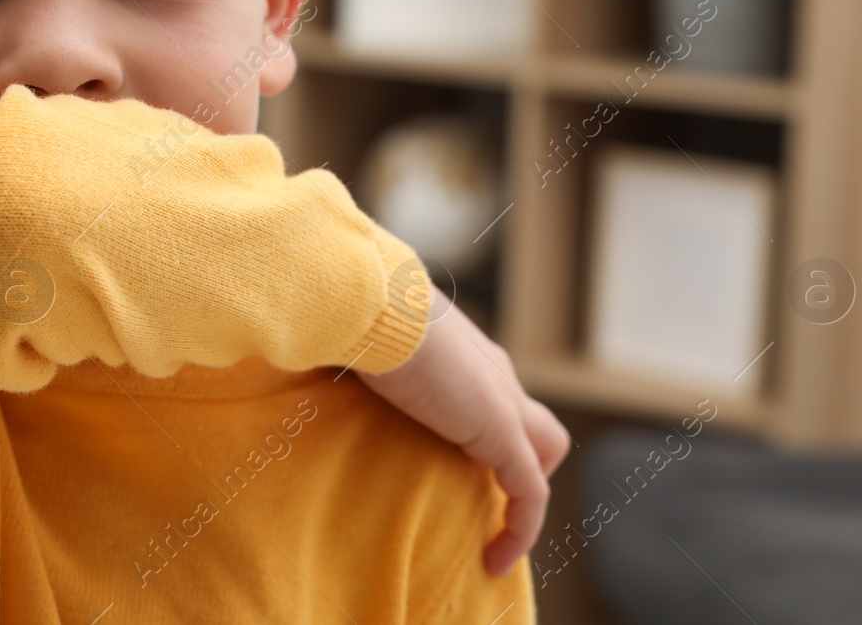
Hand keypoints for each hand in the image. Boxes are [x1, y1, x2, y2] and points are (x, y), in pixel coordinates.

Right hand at [356, 291, 569, 576]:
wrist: (370, 302)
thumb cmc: (351, 311)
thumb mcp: (357, 337)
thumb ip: (355, 354)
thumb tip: (315, 366)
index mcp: (460, 346)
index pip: (489, 390)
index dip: (479, 427)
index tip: (446, 462)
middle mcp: (492, 369)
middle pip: (533, 420)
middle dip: (519, 459)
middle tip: (479, 496)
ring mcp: (503, 398)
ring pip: (546, 450)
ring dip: (525, 492)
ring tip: (495, 534)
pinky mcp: (502, 430)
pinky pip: (530, 492)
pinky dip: (520, 529)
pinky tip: (493, 560)